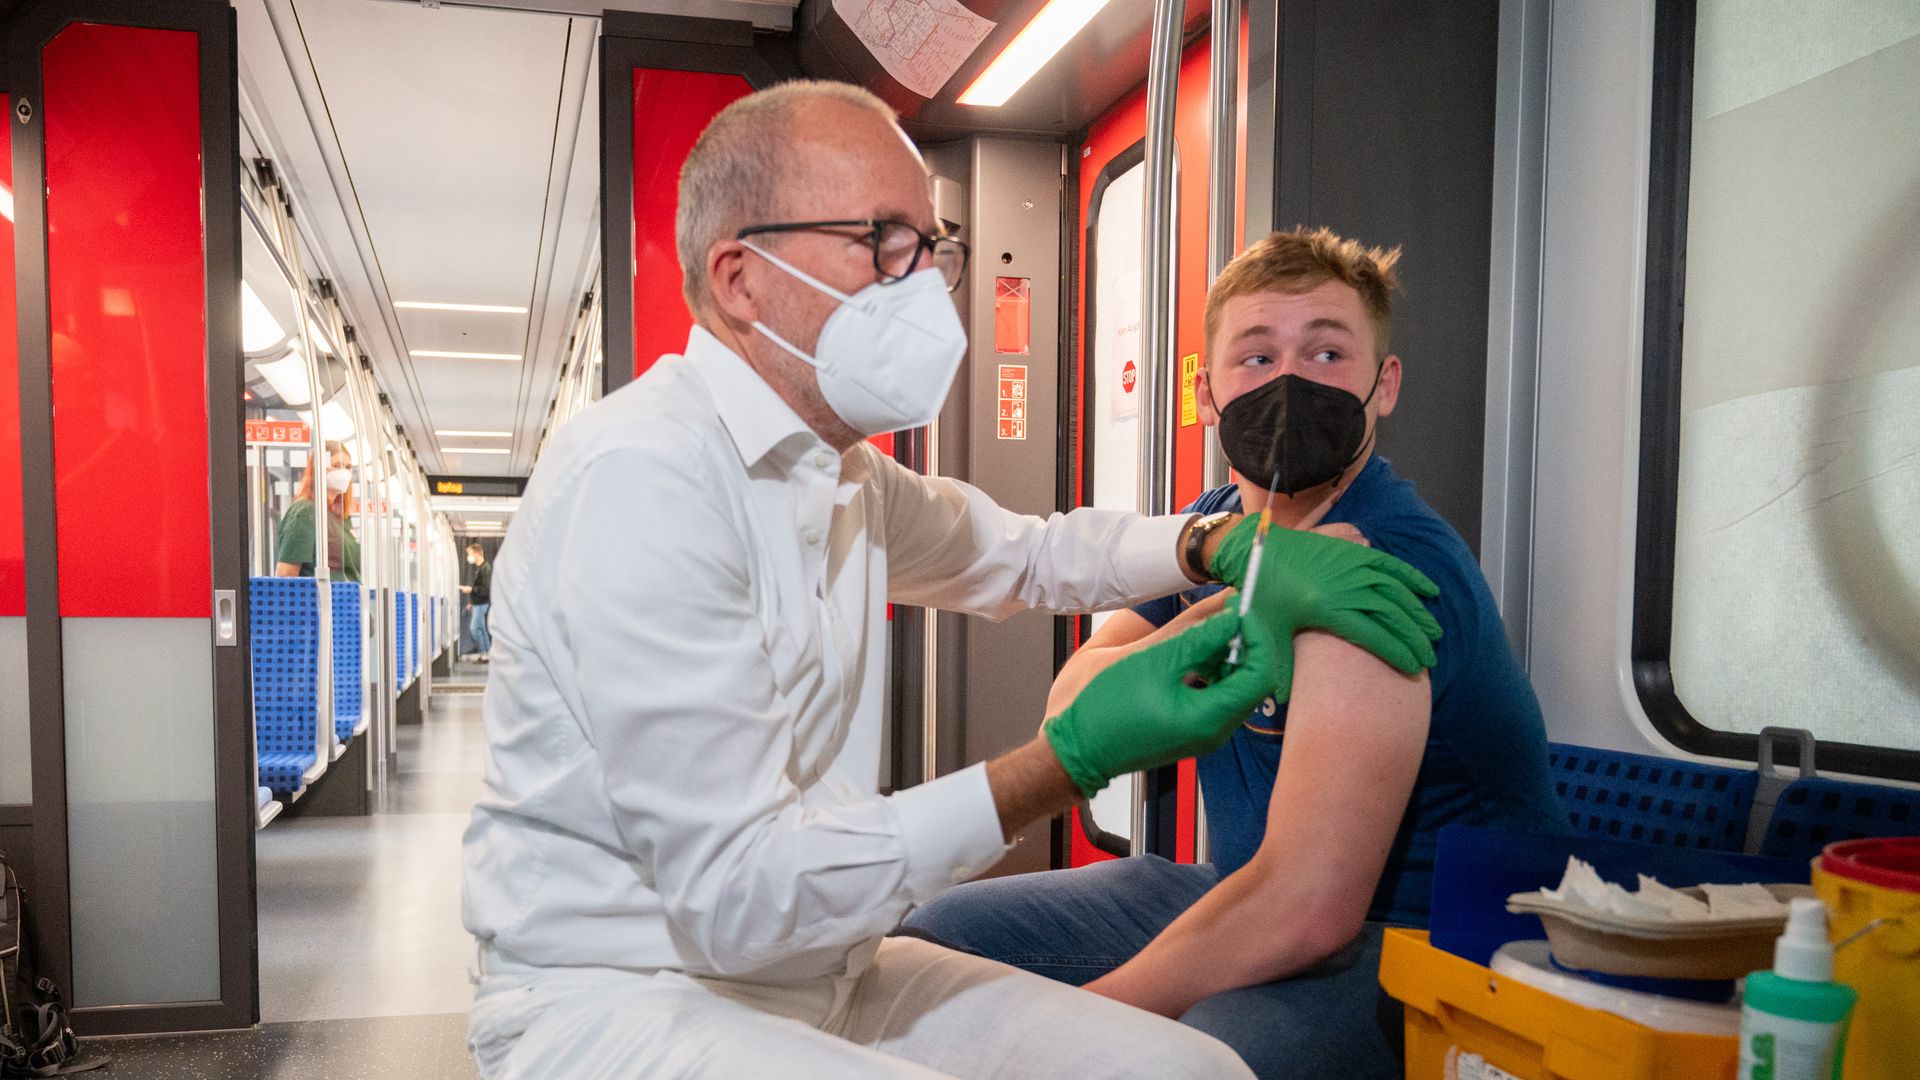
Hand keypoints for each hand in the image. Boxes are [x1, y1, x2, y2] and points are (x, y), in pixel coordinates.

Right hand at [1044, 611, 1281, 797]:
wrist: (1078, 748)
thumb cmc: (1106, 713)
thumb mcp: (1154, 663)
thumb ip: (1199, 639)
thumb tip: (1231, 619)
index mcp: (1210, 719)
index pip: (1260, 673)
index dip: (1257, 636)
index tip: (1239, 611)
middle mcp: (1215, 730)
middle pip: (1252, 679)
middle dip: (1243, 642)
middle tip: (1227, 613)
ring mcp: (1204, 732)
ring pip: (1235, 686)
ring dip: (1227, 653)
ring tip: (1207, 628)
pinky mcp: (1191, 728)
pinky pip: (1216, 695)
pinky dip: (1212, 669)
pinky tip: (1193, 650)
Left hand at [1209, 517, 1440, 696]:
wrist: (1259, 548)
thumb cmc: (1263, 593)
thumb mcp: (1269, 631)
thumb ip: (1281, 666)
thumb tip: (1284, 702)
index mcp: (1327, 609)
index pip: (1373, 635)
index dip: (1397, 653)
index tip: (1414, 669)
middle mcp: (1345, 587)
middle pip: (1391, 616)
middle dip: (1414, 639)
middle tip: (1429, 658)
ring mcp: (1352, 567)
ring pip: (1396, 591)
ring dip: (1417, 613)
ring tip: (1433, 633)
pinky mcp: (1353, 552)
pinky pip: (1390, 565)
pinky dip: (1412, 577)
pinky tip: (1429, 591)